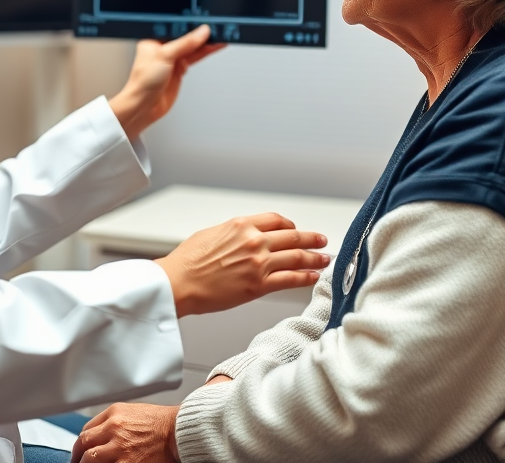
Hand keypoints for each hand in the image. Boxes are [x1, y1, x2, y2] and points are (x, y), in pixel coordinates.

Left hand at [71, 403, 178, 462]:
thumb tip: (96, 436)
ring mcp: (119, 448)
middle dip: (77, 457)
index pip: (86, 430)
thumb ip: (113, 422)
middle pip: (83, 444)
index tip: (79, 452)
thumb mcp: (132, 412)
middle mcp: (113, 429)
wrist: (177, 431)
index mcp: (114, 414)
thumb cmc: (159, 422)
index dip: (80, 444)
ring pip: (89, 460)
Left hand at [109, 25, 222, 140]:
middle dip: (200, 32)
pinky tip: (215, 46)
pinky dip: (206, 52)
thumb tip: (201, 32)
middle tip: (216, 27)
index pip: (176, 26)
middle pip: (186, 36)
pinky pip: (195, 57)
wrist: (144, 107)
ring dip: (206, 42)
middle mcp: (163, 47)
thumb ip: (185, 44)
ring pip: (193, 47)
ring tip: (221, 35)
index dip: (190, 22)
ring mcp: (172, 58)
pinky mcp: (180, 69)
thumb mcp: (164, 56)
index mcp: (154, 38)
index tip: (204, 20)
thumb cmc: (142, 82)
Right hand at [155, 213, 328, 315]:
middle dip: (311, 239)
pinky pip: (290, 279)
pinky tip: (313, 276)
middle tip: (321, 240)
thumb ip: (235, 233)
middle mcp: (254, 241)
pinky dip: (305, 277)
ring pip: (297, 257)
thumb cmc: (189, 260)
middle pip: (292, 237)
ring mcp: (259, 263)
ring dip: (314, 258)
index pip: (277, 220)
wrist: (180, 282)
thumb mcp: (213, 233)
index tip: (296, 229)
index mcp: (242, 224)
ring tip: (324, 258)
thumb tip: (246, 237)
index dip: (290, 225)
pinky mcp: (259, 285)